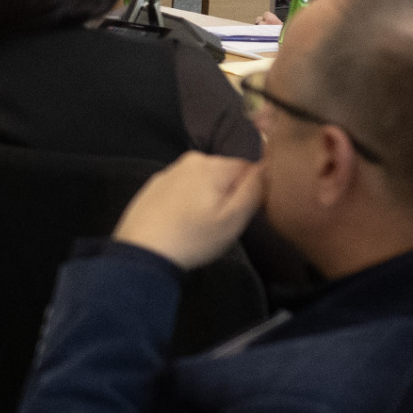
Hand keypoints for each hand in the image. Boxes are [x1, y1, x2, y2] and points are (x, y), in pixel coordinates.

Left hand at [113, 153, 262, 269]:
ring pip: (204, 183)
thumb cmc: (193, 237)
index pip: (249, 169)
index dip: (251, 191)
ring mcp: (168, 172)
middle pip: (225, 174)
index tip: (240, 212)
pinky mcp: (154, 187)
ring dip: (208, 200)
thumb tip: (268, 165)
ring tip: (199, 225)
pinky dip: (187, 203)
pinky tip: (182, 223)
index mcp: (211, 164)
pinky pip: (183, 191)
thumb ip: (254, 188)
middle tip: (219, 222)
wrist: (143, 252)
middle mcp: (188, 161)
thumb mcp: (234, 217)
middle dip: (228, 195)